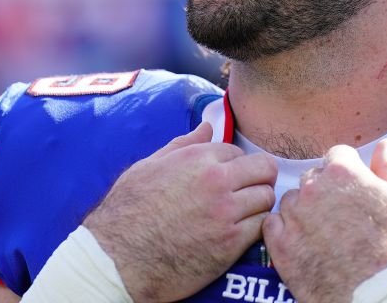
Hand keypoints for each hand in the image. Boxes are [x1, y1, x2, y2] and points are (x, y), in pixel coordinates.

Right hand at [84, 122, 277, 301]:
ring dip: (258, 204)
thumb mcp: (148, 167)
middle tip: (248, 190)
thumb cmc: (127, 211)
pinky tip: (238, 232)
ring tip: (243, 213)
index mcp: (197, 158)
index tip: (227, 178)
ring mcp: (226, 212)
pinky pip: (261, 227)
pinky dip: (254, 229)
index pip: (238, 151)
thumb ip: (183, 145)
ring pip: (266, 198)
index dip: (233, 165)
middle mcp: (216, 180)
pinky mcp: (230, 243)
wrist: (119, 258)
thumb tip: (207, 127)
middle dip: (259, 177)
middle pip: (264, 169)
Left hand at [262, 139, 386, 302]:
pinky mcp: (281, 246)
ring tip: (324, 233)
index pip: (337, 156)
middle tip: (342, 216)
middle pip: (313, 178)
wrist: (380, 295)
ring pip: (292, 201)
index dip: (348, 173)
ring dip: (304, 210)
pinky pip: (272, 225)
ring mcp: (294, 218)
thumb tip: (386, 146)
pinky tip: (303, 243)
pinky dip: (284, 231)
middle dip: (326, 191)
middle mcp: (313, 189)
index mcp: (343, 173)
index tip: (354, 190)